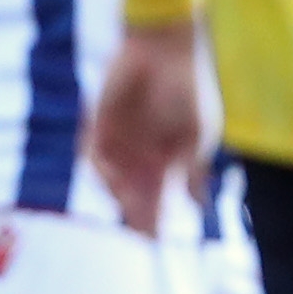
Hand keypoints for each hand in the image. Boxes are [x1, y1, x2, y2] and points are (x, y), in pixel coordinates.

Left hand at [89, 19, 204, 234]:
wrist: (162, 49)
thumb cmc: (188, 90)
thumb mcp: (199, 133)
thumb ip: (193, 170)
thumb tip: (197, 207)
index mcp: (168, 165)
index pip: (159, 204)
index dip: (155, 225)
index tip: (154, 243)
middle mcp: (141, 160)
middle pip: (131, 201)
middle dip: (132, 217)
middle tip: (134, 230)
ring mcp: (119, 145)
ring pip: (110, 184)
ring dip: (115, 193)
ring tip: (124, 196)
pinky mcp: (99, 127)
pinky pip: (93, 158)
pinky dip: (100, 169)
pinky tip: (110, 172)